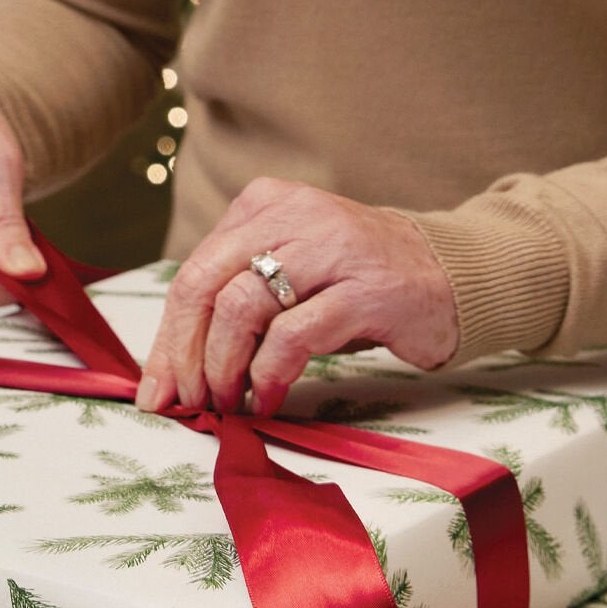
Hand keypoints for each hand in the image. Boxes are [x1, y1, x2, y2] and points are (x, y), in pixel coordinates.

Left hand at [136, 178, 459, 415]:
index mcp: (262, 205)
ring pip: (241, 308)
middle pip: (205, 285)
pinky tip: (269, 399)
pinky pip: (294, 336)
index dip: (167, 336)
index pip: (194, 271)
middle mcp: (291, 216)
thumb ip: (237, 297)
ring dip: (224, 367)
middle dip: (184, 353)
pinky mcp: (365, 289)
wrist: (450, 274)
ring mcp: (329, 249)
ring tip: (227, 403)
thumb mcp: (290, 271)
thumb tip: (174, 365)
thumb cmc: (356, 282)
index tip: (155, 387)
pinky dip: (270, 374)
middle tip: (185, 402)